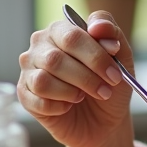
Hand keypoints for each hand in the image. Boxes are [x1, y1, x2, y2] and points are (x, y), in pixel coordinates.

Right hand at [17, 13, 134, 146]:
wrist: (103, 119)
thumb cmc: (108, 83)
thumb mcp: (121, 57)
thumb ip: (112, 33)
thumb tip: (98, 27)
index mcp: (61, 30)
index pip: (72, 36)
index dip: (95, 57)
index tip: (114, 74)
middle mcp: (40, 46)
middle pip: (55, 59)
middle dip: (86, 78)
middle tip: (105, 90)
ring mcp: (29, 70)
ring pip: (42, 80)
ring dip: (71, 93)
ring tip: (84, 96)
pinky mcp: (25, 94)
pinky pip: (37, 101)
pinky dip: (59, 107)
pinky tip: (68, 106)